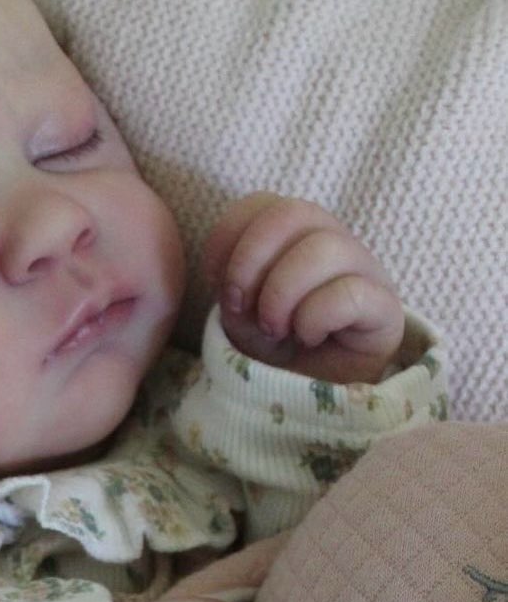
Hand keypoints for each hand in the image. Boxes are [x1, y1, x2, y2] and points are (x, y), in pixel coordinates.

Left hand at [202, 193, 403, 382]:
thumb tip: (231, 269)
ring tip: (275, 329)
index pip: (262, 203)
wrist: (302, 398)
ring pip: (326, 247)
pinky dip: (314, 318)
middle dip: (250, 262)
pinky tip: (309, 338)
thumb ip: (231, 277)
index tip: (216, 284)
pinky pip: (350, 293)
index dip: (228, 239)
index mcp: (295, 234)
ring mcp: (365, 272)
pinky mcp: (385, 310)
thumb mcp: (238, 310)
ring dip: (282, 293)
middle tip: (242, 307)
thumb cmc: (273, 348)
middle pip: (294, 212)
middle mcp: (333, 242)